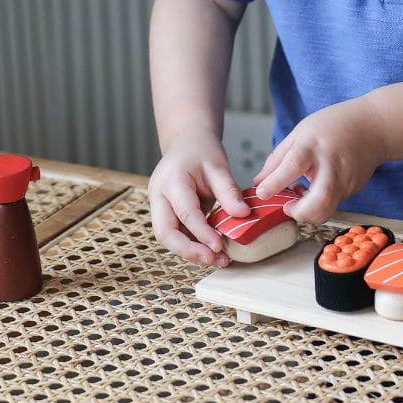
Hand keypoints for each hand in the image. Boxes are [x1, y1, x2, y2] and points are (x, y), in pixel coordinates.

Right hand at [148, 130, 251, 267]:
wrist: (187, 141)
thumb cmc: (202, 150)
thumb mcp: (218, 166)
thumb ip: (228, 191)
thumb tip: (243, 215)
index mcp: (171, 181)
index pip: (185, 212)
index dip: (201, 232)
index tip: (219, 246)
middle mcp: (158, 196)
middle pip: (165, 232)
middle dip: (188, 250)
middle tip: (213, 259)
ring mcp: (158, 206)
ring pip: (168, 237)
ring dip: (191, 252)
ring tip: (218, 260)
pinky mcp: (165, 214)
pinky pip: (176, 233)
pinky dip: (192, 244)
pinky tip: (211, 251)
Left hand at [252, 97, 387, 223]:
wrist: (375, 125)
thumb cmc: (335, 124)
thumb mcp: (301, 131)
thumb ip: (279, 158)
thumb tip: (259, 182)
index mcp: (313, 145)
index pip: (293, 166)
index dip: (275, 183)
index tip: (261, 193)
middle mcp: (332, 164)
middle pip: (319, 200)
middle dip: (299, 212)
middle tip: (287, 206)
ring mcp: (346, 179)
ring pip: (327, 209)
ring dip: (309, 212)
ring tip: (301, 197)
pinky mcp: (354, 188)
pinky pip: (333, 203)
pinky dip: (320, 203)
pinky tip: (316, 188)